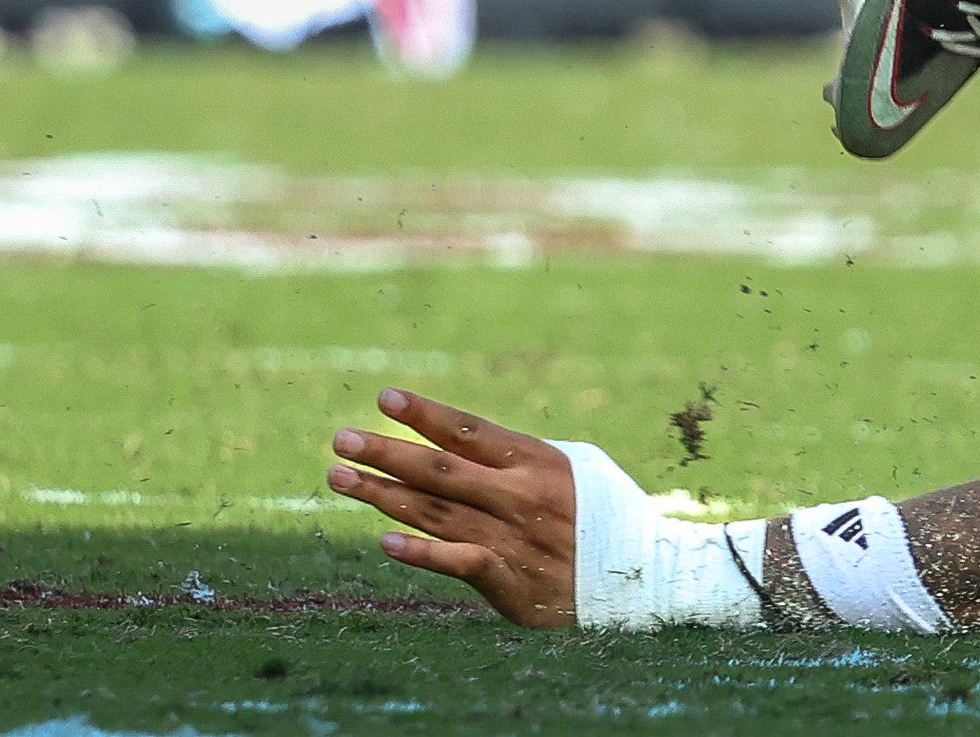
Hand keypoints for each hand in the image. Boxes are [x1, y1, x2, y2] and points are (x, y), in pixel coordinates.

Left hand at [328, 389, 590, 626]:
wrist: (639, 575)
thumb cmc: (600, 514)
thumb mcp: (572, 468)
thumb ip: (517, 458)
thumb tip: (461, 441)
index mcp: (536, 460)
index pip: (469, 430)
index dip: (425, 414)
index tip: (384, 398)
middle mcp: (519, 494)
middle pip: (440, 470)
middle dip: (387, 453)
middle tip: (341, 440)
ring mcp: (513, 537)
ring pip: (437, 512)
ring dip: (384, 496)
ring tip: (340, 479)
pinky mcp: (510, 581)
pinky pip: (460, 562)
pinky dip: (423, 552)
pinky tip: (385, 541)